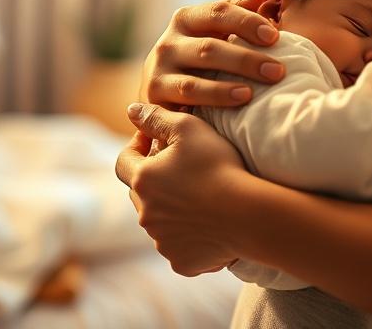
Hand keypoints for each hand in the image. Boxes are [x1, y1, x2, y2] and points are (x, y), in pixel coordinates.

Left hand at [115, 103, 248, 275]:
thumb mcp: (188, 127)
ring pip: (159, 221)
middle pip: (140, 193)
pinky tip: (206, 224)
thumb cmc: (218, 166)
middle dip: (155, 180)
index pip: (124, 161)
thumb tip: (131, 109)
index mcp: (142, 181)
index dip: (137, 148)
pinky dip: (187, 236)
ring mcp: (162, 241)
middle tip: (180, 169)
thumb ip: (156, 117)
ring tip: (198, 197)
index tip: (155, 141)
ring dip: (170, 209)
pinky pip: (178, 246)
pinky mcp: (181, 262)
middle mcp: (145, 215)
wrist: (247, 214)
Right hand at [141, 0, 284, 108]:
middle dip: (247, 58)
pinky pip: (189, 94)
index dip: (247, 22)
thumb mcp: (215, 33)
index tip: (275, 36)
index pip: (219, 12)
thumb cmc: (199, 59)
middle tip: (278, 70)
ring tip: (258, 89)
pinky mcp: (156, 93)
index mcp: (186, 18)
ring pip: (197, 75)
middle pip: (210, 46)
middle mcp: (169, 40)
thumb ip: (240, 13)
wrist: (160, 92)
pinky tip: (241, 99)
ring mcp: (159, 68)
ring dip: (230, 82)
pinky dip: (217, 96)